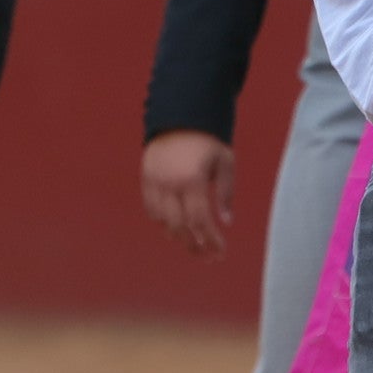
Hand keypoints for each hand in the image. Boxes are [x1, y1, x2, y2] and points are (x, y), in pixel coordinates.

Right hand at [140, 130, 234, 254]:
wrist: (180, 116)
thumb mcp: (225, 163)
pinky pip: (151, 209)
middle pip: (179, 227)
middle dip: (194, 246)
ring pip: (162, 221)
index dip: (210, 241)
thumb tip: (226, 222)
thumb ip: (226, 193)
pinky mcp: (146, 179)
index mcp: (192, 180)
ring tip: (193, 244)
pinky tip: (176, 227)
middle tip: (207, 257)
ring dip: (178, 236)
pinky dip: (163, 222)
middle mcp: (170, 184)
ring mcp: (155, 182)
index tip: (220, 252)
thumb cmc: (208, 140)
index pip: (200, 221)